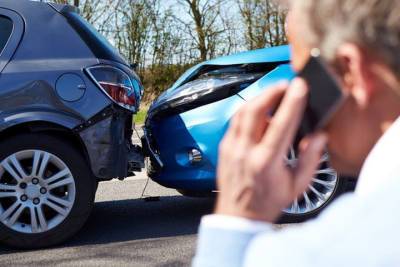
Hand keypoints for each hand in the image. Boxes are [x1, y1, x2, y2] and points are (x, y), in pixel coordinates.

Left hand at [215, 78, 326, 221]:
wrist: (238, 216)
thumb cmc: (267, 202)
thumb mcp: (296, 186)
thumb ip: (310, 159)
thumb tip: (319, 136)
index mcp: (266, 162)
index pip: (280, 124)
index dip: (292, 102)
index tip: (299, 86)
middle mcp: (245, 152)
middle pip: (255, 111)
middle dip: (272, 91)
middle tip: (285, 84)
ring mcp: (231, 148)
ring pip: (242, 112)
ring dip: (259, 97)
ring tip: (273, 92)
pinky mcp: (223, 147)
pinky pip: (234, 121)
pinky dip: (247, 110)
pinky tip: (258, 108)